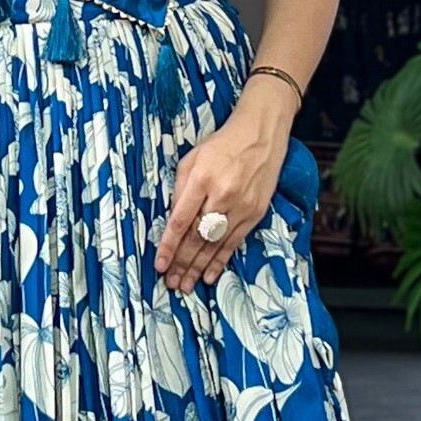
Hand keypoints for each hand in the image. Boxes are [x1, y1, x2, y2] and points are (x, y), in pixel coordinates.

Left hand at [154, 78, 295, 290]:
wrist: (261, 134)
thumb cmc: (221, 145)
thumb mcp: (192, 159)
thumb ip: (180, 190)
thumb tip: (172, 221)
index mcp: (201, 179)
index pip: (180, 220)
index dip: (168, 246)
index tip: (159, 265)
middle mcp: (222, 195)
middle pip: (197, 237)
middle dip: (182, 264)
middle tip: (171, 284)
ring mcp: (242, 206)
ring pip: (216, 245)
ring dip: (199, 268)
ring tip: (185, 286)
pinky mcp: (256, 212)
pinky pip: (235, 242)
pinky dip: (221, 261)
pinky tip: (210, 276)